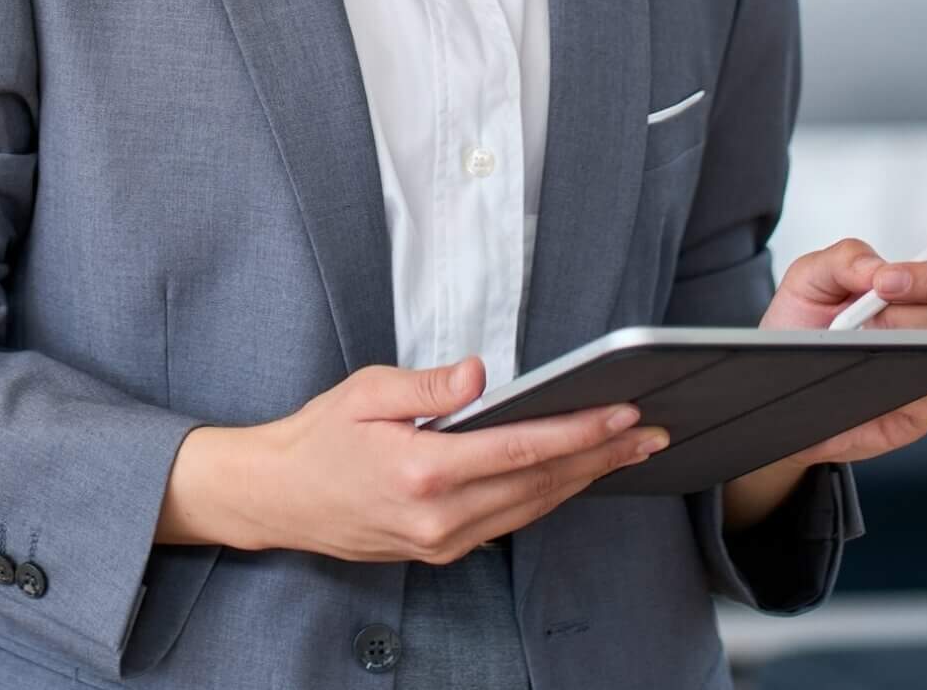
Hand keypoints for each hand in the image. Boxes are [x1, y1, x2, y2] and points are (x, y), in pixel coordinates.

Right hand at [158, 355, 668, 561]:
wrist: (278, 498)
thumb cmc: (318, 437)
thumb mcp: (364, 391)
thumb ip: (428, 386)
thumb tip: (482, 374)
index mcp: (423, 470)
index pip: (521, 449)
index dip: (579, 432)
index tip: (622, 413)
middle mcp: (440, 515)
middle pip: (540, 483)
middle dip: (600, 456)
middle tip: (648, 432)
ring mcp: (443, 541)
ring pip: (532, 507)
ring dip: (583, 479)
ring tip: (625, 451)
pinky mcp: (442, 551)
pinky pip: (508, 522)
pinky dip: (546, 496)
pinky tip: (570, 476)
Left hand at [754, 237, 926, 468]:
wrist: (776, 375)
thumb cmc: (803, 324)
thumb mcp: (809, 278)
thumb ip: (845, 259)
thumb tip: (880, 268)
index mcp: (914, 294)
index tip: (886, 282)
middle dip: (912, 315)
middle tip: (869, 319)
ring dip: (903, 351)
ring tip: (858, 349)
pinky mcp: (917, 414)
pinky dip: (902, 393)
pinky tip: (869, 384)